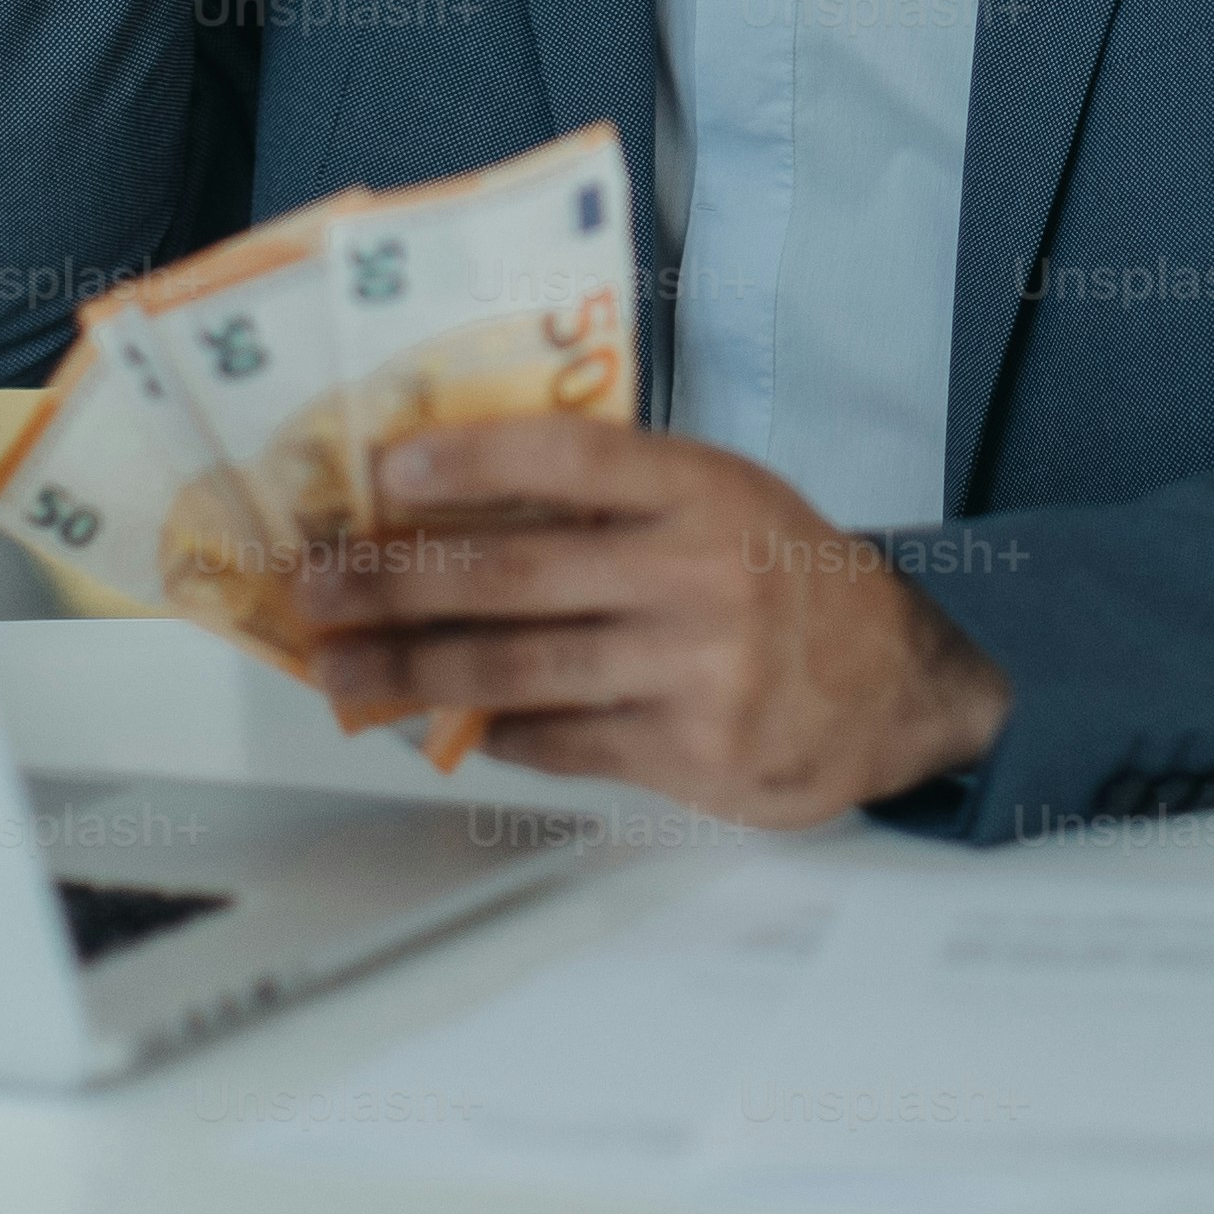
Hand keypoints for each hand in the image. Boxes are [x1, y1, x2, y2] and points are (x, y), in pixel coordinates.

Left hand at [288, 423, 1011, 828]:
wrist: (898, 680)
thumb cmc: (781, 574)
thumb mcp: (723, 500)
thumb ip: (618, 499)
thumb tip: (451, 509)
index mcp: (704, 491)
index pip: (573, 461)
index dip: (475, 460)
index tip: (387, 466)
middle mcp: (697, 575)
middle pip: (517, 577)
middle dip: (397, 584)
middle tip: (314, 587)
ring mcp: (693, 671)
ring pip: (521, 671)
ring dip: (413, 672)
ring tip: (340, 673)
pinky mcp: (688, 753)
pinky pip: (562, 742)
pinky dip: (496, 732)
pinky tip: (450, 723)